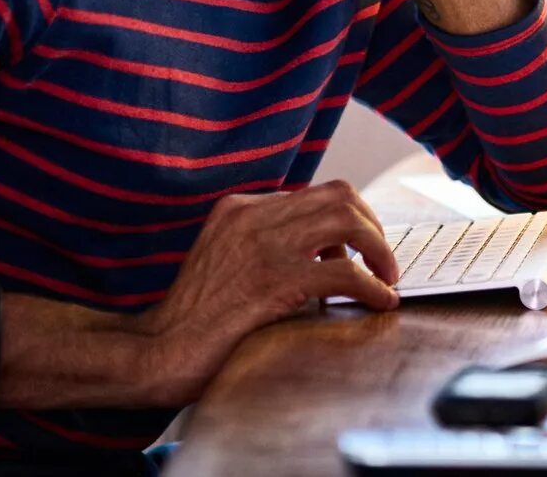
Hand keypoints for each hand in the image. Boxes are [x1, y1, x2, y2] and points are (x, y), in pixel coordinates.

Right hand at [133, 181, 399, 405]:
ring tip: (386, 276)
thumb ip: (263, 244)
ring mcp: (262, 246)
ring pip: (347, 223)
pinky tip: (380, 302)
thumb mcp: (224, 259)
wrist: (159, 351)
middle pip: (339, 196)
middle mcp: (252, 216)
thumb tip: (325, 253)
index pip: (314, 194)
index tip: (360, 247)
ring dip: (379, 249)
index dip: (348, 219)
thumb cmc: (194, 318)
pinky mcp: (274, 282)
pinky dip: (372, 286)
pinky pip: (344, 273)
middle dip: (372, 225)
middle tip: (382, 259)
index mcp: (238, 208)